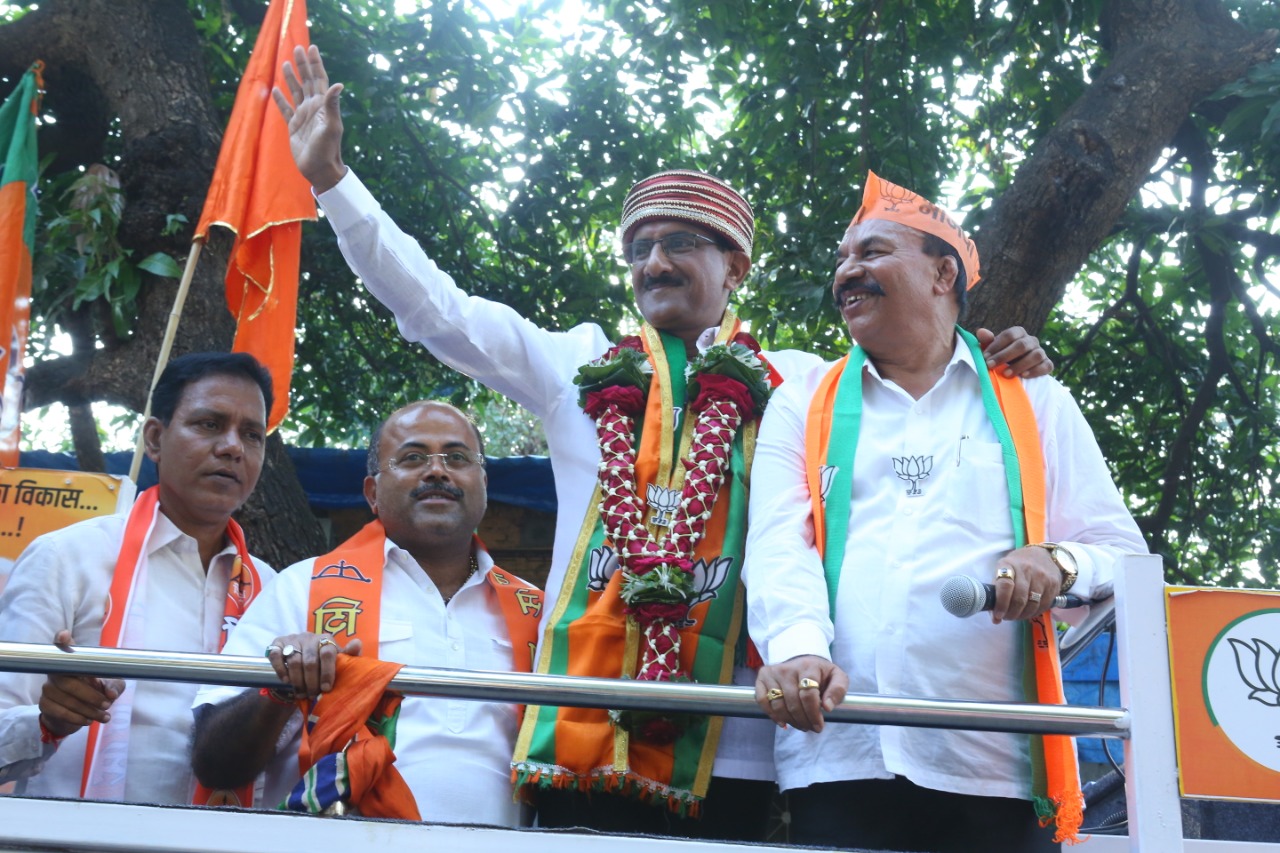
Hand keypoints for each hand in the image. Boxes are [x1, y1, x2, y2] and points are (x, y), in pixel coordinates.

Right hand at [38, 630, 124, 738]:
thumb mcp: (112, 687)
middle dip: (91, 696)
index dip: (62, 642)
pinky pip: (59, 711)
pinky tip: (88, 720)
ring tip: (104, 716)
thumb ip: (115, 687)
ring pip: (65, 699)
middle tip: (107, 704)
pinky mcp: (44, 704)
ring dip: (87, 710)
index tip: (63, 635)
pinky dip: (76, 718)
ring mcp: (48, 687)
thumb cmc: (98, 692)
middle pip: (68, 682)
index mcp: (74, 662)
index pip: (64, 648)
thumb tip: (110, 694)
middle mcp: (57, 671)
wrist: (80, 715)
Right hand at [265, 633, 361, 698]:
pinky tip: (286, 681)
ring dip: (297, 680)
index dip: (327, 672)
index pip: (328, 653)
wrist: (300, 654)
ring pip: (294, 660)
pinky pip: (276, 655)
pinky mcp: (277, 644)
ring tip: (302, 693)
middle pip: (310, 661)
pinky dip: (280, 669)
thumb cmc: (323, 660)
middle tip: (313, 695)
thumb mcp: (337, 659)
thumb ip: (349, 654)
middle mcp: (309, 637)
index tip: (326, 688)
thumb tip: (357, 644)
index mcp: (326, 639)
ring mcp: (292, 639)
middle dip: (311, 681)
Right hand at [272, 44, 346, 191]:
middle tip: (296, 48)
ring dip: (291, 78)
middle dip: (302, 65)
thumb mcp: (330, 126)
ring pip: (295, 92)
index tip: (312, 48)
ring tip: (286, 63)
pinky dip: (280, 99)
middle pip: (307, 81)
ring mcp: (303, 117)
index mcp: (323, 106)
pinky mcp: (293, 127)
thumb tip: (338, 84)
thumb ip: (332, 105)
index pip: (319, 79)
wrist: (319, 169)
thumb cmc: (327, 149)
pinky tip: (275, 89)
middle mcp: (313, 108)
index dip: (316, 64)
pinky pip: (285, 109)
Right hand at [754, 655, 847, 732]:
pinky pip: (763, 701)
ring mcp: (772, 673)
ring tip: (801, 725)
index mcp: (807, 666)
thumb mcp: (836, 677)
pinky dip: (772, 715)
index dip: (813, 714)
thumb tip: (828, 707)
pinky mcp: (761, 678)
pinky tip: (784, 723)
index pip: (808, 694)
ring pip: (778, 705)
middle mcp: (787, 668)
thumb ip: (838, 690)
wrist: (802, 661)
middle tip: (811, 727)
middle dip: (804, 721)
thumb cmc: (820, 673)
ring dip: (790, 721)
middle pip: (793, 703)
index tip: (819, 726)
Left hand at [976, 326, 1052, 378]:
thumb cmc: (1003, 356)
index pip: (1009, 335)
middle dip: (1004, 356)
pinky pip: (1046, 366)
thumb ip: (988, 341)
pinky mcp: (1047, 364)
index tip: (985, 357)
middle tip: (990, 366)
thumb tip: (981, 332)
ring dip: (1020, 365)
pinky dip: (1035, 371)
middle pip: (1021, 345)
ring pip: (1035, 355)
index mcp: (1018, 333)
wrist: (1018, 369)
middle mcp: (1031, 340)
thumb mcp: (994, 349)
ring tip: (1006, 374)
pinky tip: (1023, 376)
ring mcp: (1041, 352)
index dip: (996, 345)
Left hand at [991, 546, 1063, 622]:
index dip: (1001, 603)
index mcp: (1009, 564)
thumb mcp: (1004, 571)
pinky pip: (1043, 606)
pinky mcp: (1053, 585)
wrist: (1044, 556)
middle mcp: (1027, 569)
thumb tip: (995, 618)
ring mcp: (1042, 577)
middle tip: (1006, 617)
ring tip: (1016, 616)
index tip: (997, 615)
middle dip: (1011, 613)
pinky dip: (1033, 613)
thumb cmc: (1018, 566)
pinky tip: (1027, 612)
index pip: (1005, 585)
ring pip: (1032, 605)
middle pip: (1019, 598)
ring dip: (1022, 615)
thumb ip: (997, 591)